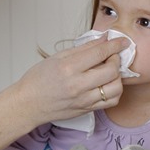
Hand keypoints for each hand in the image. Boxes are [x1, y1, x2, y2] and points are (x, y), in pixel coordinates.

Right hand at [14, 36, 128, 126]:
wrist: (28, 104)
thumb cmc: (38, 80)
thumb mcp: (57, 57)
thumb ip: (83, 48)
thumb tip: (102, 39)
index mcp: (68, 68)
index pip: (99, 53)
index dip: (114, 45)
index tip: (122, 41)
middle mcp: (77, 85)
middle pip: (111, 70)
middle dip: (116, 59)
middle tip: (112, 55)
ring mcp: (83, 100)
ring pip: (115, 88)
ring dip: (117, 77)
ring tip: (110, 71)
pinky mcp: (86, 109)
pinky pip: (111, 102)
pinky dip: (115, 91)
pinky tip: (107, 84)